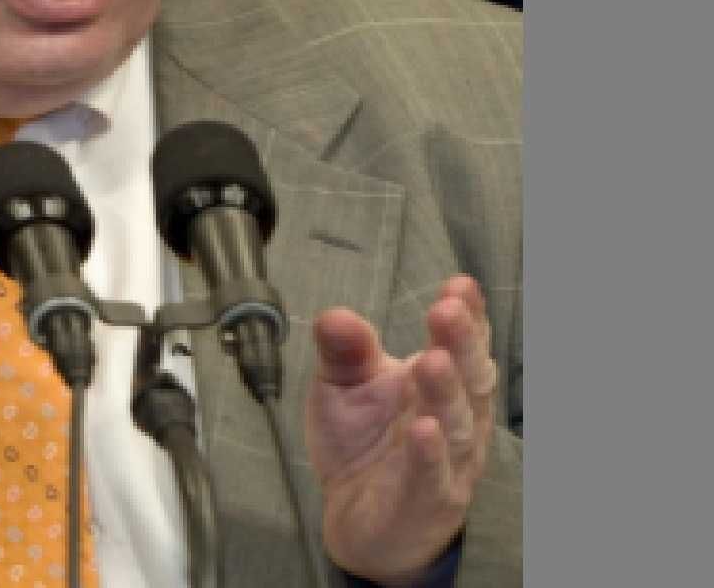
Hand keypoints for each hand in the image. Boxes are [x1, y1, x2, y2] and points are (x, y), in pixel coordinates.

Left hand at [305, 275, 496, 586]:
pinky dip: (429, 453)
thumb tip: (335, 315)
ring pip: (456, 424)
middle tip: (447, 310)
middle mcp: (455, 418)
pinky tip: (422, 429)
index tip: (460, 285)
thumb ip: (344, 351)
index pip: (462, 345)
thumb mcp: (343, 385)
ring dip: (446, 391)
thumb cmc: (361, 443)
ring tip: (432, 361)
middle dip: (461, 343)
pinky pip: (433, 475)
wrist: (356, 519)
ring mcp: (448, 462)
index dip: (467, 316)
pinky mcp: (427, 500)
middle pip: (469, 378)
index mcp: (439, 382)